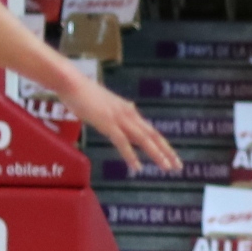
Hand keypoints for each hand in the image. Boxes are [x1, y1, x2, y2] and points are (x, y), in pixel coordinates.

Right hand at [59, 73, 179, 171]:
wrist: (72, 82)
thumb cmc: (84, 94)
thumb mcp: (105, 107)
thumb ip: (115, 118)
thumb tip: (121, 129)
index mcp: (129, 111)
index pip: (151, 131)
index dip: (163, 145)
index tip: (172, 158)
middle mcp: (129, 114)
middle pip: (153, 136)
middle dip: (167, 152)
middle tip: (179, 167)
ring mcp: (119, 118)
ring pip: (144, 139)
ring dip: (156, 154)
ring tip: (166, 168)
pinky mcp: (108, 123)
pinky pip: (122, 142)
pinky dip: (131, 156)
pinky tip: (137, 167)